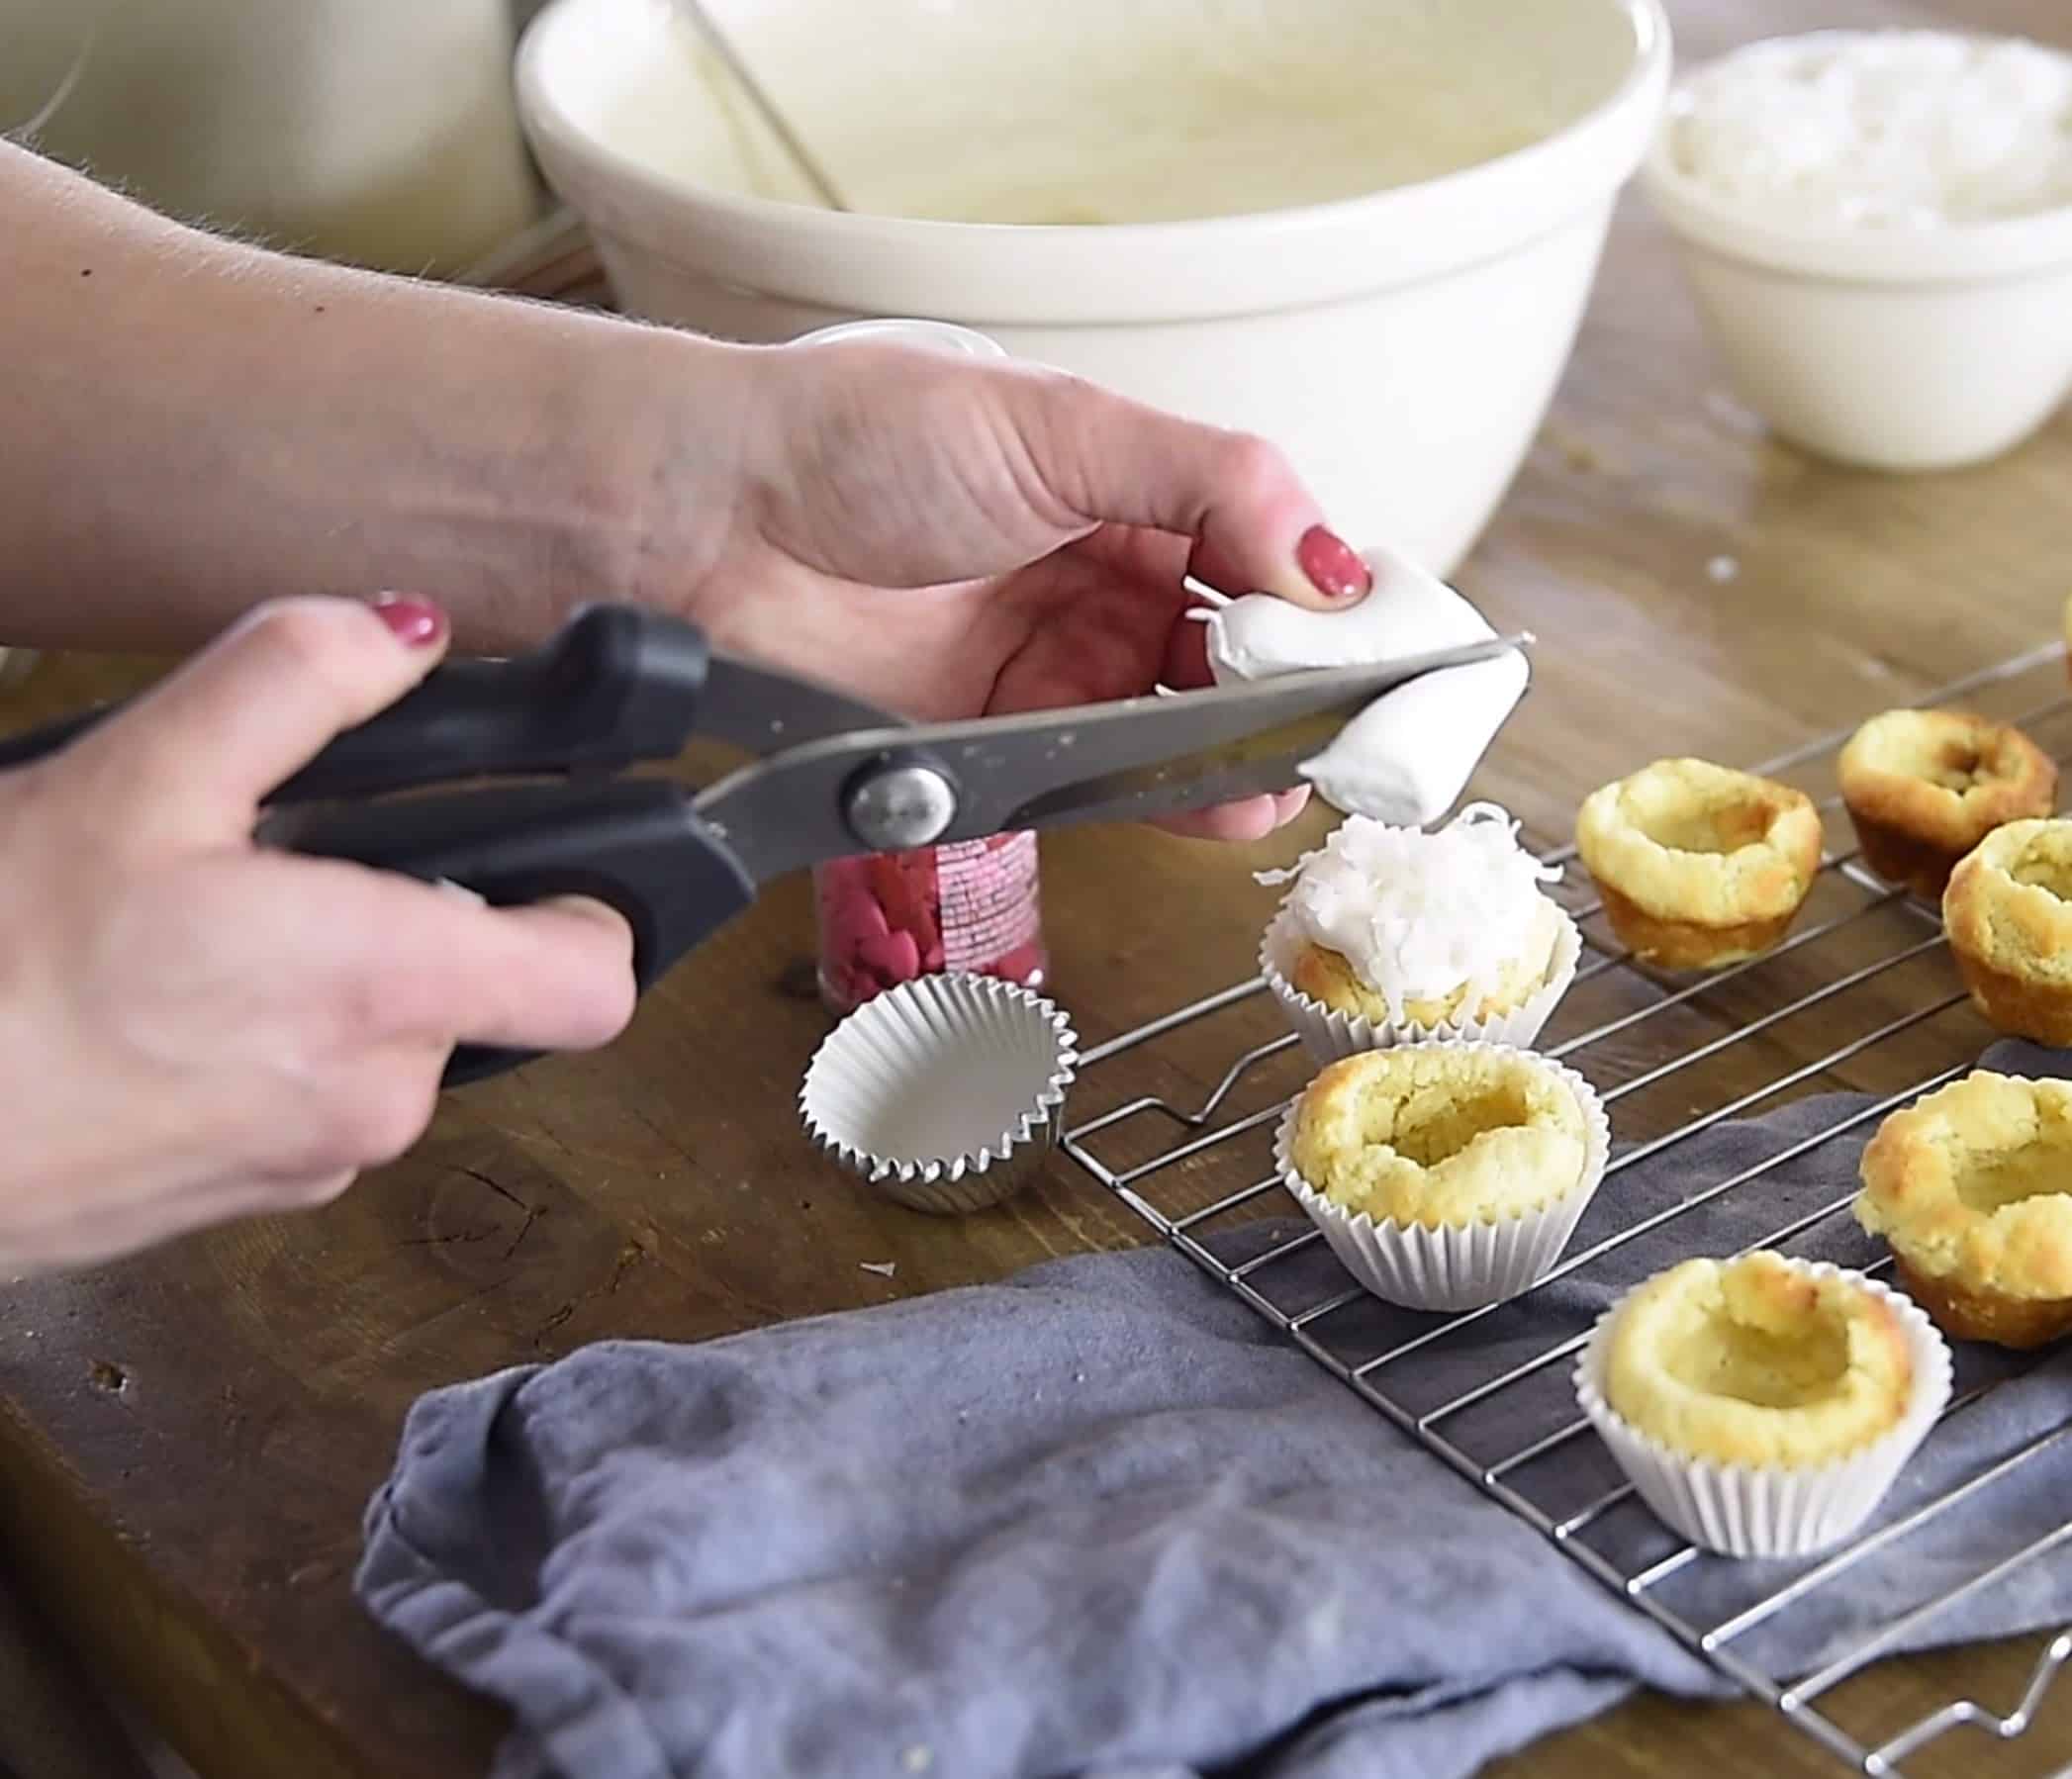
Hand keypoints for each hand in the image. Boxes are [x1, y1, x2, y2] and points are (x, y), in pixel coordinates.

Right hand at [0, 597, 633, 1273]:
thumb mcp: (139, 778)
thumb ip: (292, 681)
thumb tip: (402, 630)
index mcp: (389, 991)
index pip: (597, 984)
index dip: (590, 914)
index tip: (540, 865)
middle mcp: (379, 1098)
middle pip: (476, 993)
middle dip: (408, 923)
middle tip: (282, 872)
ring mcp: (314, 1163)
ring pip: (385, 1045)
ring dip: (328, 984)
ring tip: (196, 938)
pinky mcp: (248, 1198)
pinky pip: (308, 1098)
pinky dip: (266, 1046)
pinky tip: (159, 1008)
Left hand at [675, 341, 1375, 840]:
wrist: (712, 523)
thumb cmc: (857, 438)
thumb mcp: (1055, 424)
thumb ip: (1207, 483)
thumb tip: (1330, 558)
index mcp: (1127, 488)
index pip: (1267, 547)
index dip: (1330, 594)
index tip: (1390, 633)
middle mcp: (1104, 582)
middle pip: (1244, 650)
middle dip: (1304, 686)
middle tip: (1360, 715)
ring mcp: (1060, 671)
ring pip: (1192, 727)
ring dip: (1256, 749)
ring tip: (1307, 762)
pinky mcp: (1011, 750)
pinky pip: (1118, 783)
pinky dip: (1184, 797)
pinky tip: (1237, 796)